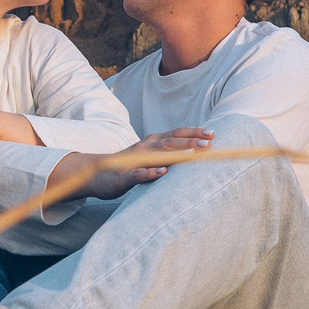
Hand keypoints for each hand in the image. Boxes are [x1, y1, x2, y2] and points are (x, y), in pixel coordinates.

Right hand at [51, 127, 216, 200]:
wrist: (95, 174)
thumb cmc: (128, 166)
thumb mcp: (150, 157)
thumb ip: (169, 154)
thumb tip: (195, 152)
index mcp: (153, 142)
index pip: (176, 134)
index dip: (194, 132)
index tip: (212, 134)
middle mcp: (145, 147)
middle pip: (170, 141)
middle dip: (190, 141)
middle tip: (209, 143)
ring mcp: (134, 161)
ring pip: (157, 155)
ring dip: (175, 154)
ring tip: (192, 153)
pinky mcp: (124, 176)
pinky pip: (139, 174)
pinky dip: (151, 172)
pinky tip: (163, 172)